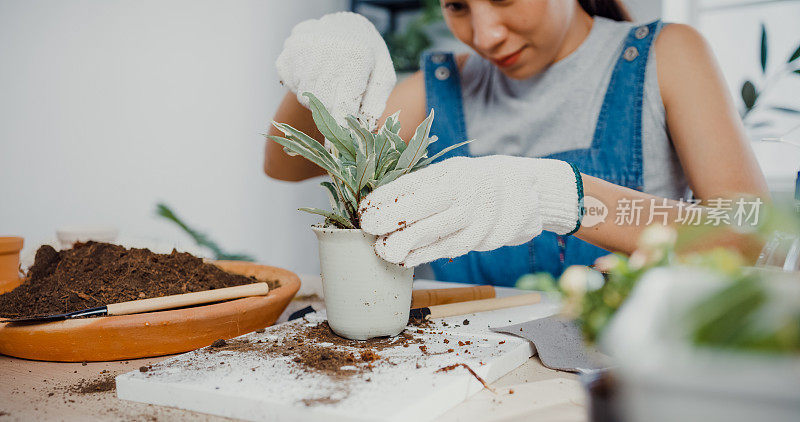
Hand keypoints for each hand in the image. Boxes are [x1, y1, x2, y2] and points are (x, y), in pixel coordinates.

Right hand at [276, 12, 395, 129]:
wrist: (345, 24)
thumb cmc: (369, 56)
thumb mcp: (383, 75)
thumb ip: (375, 104)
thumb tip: (364, 132)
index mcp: (356, 56)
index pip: (343, 105)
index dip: (339, 130)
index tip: (336, 151)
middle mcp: (327, 50)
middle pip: (322, 104)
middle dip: (332, 112)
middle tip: (341, 100)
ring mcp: (303, 48)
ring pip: (305, 96)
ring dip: (318, 98)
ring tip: (331, 79)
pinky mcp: (288, 50)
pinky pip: (291, 84)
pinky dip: (302, 85)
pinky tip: (316, 70)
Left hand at [359, 156, 580, 266]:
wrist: (525, 191)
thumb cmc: (474, 182)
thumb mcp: (451, 173)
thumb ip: (421, 186)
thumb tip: (378, 204)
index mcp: (452, 171)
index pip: (413, 184)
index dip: (385, 197)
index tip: (364, 209)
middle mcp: (466, 190)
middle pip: (424, 206)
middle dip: (393, 219)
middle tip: (369, 228)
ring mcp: (477, 215)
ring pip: (437, 231)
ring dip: (407, 243)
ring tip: (384, 251)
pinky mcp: (484, 237)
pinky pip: (450, 248)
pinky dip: (426, 255)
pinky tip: (407, 259)